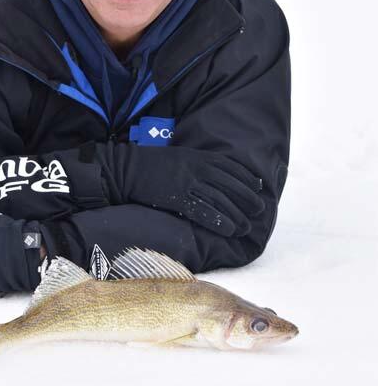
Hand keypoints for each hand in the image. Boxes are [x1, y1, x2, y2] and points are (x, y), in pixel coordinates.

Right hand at [124, 149, 264, 236]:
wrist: (126, 168)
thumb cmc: (153, 163)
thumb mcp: (180, 156)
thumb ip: (199, 163)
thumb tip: (218, 175)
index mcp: (199, 156)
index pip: (231, 167)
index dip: (247, 178)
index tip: (258, 187)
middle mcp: (197, 168)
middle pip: (231, 184)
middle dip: (248, 198)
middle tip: (259, 210)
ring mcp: (188, 183)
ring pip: (220, 200)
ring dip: (237, 214)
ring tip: (246, 227)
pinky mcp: (178, 198)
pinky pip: (204, 211)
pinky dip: (219, 221)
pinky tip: (229, 229)